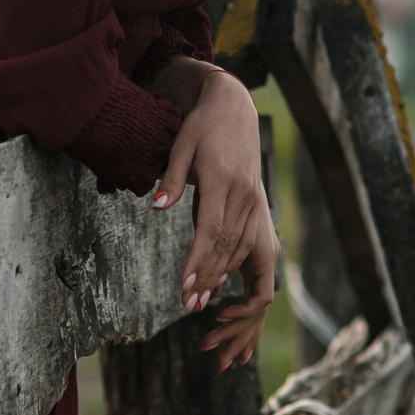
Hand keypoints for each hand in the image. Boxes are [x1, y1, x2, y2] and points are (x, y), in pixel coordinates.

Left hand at [148, 62, 279, 371]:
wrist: (235, 108)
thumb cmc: (202, 126)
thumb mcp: (181, 144)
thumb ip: (171, 178)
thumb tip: (156, 207)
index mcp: (223, 179)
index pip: (211, 227)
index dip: (198, 258)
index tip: (185, 285)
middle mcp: (244, 194)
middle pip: (226, 245)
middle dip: (207, 278)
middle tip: (187, 306)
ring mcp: (255, 201)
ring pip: (240, 248)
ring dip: (221, 277)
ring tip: (199, 303)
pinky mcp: (258, 205)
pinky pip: (248, 243)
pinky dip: (233, 265)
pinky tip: (219, 284)